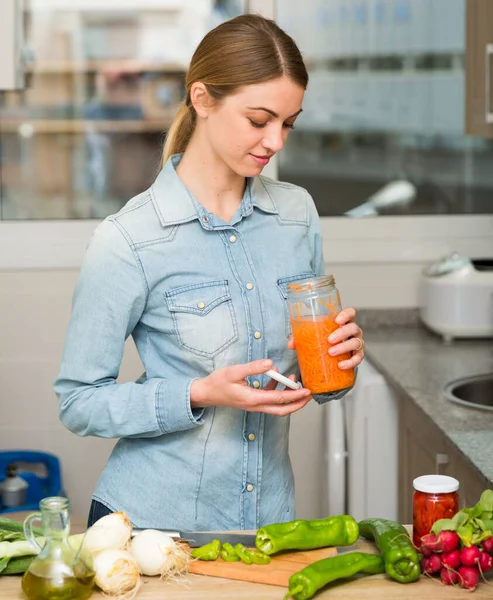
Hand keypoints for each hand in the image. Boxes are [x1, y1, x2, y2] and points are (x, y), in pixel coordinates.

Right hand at [190, 359, 311, 415]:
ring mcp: (254, 404)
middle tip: (309, 395)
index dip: (294, 395)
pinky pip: (269, 399)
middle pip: (282, 410)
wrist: (206, 393)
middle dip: (297, 404)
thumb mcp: (234, 371)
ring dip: (289, 398)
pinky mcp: (252, 400)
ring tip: (297, 384)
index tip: (306, 391)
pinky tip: (279, 378)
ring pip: (277, 406)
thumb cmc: (218, 383)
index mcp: (252, 399)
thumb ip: (253, 367)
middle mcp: (255, 405)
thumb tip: (270, 364)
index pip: (279, 399)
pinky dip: (277, 391)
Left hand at [288, 307, 363, 370]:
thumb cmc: (325, 340)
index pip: (351, 313)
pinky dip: (350, 362)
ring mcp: (357, 343)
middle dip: (342, 333)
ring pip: (357, 343)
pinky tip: (341, 365)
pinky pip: (358, 358)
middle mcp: (353, 331)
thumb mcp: (313, 336)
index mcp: (344, 322)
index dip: (346, 315)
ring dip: (344, 347)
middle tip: (329, 340)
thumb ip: (302, 337)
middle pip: (353, 328)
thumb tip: (291, 344)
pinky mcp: (358, 356)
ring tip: (331, 352)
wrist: (334, 356)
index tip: (337, 320)